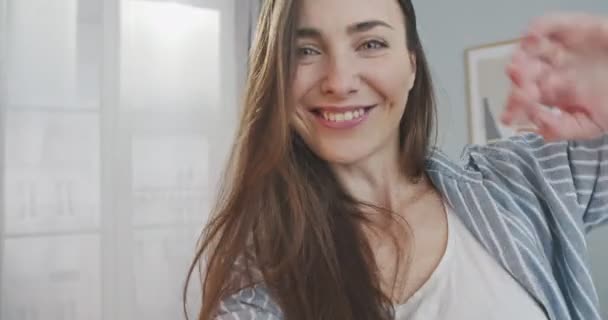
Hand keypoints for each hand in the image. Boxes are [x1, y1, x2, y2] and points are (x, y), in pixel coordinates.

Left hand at [501, 13, 607, 140]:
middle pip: (524, 76)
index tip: (509, 118)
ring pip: (530, 51)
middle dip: (518, 85)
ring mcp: (557, 49)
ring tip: (517, 68)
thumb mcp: (591, 124)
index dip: (515, 109)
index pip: (525, 101)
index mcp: (551, 93)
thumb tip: (537, 125)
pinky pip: (547, 25)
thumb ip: (562, 128)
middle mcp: (549, 70)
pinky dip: (538, 29)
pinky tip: (531, 39)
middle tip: (518, 93)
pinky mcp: (569, 27)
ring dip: (521, 58)